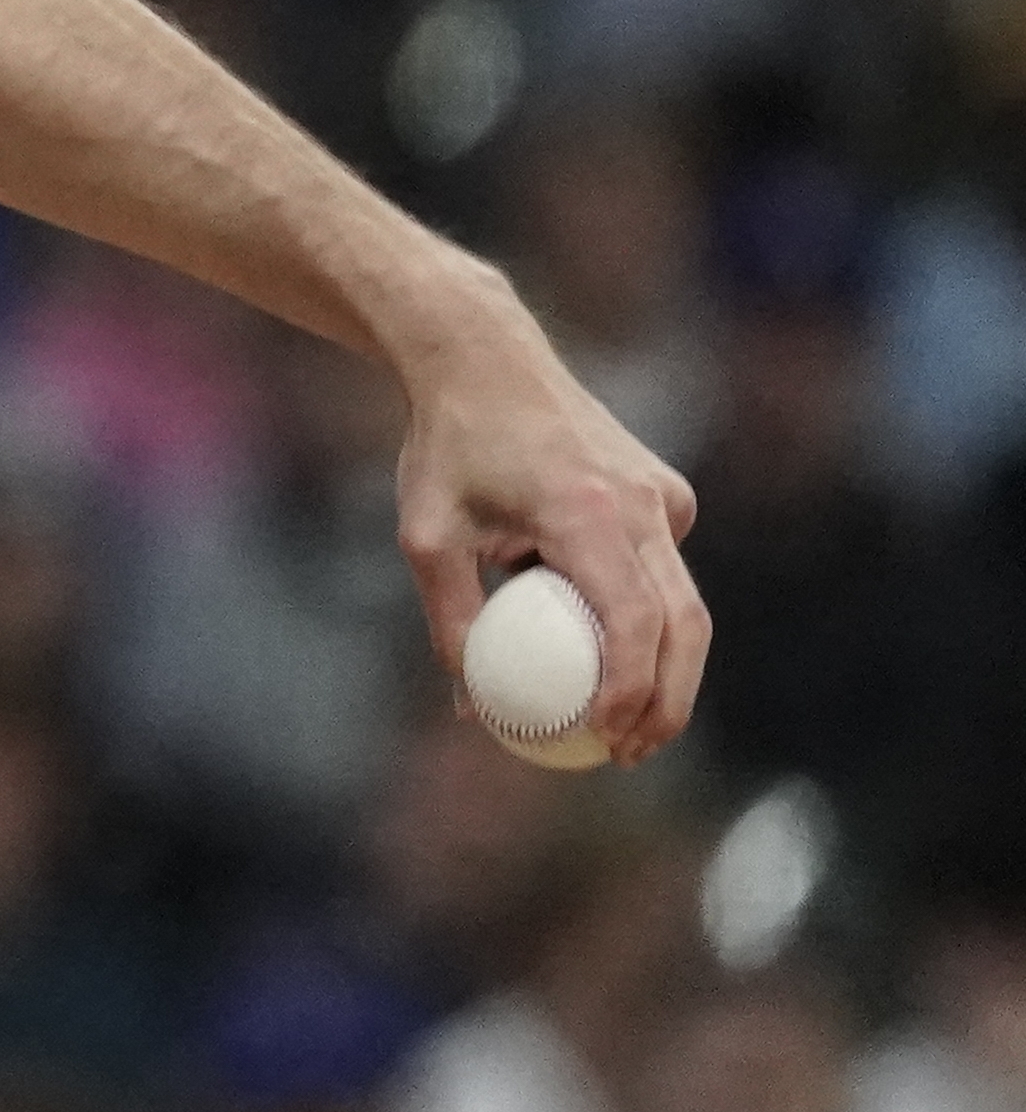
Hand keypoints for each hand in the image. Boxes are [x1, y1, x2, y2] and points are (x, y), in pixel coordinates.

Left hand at [391, 290, 706, 761]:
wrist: (486, 358)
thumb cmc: (446, 446)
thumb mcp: (425, 535)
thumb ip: (451, 619)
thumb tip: (472, 703)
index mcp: (586, 511)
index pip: (633, 620)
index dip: (630, 690)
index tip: (604, 739)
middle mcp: (641, 503)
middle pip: (684, 623)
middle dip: (667, 701)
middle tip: (631, 753)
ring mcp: (663, 495)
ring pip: (686, 602)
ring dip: (666, 670)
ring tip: (629, 727)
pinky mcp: (667, 493)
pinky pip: (662, 569)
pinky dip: (642, 616)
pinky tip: (595, 640)